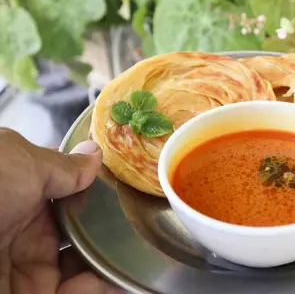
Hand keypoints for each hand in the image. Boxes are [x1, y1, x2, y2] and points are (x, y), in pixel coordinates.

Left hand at [0, 129, 121, 292]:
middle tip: (137, 240)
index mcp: (20, 194)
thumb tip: (94, 154)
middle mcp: (20, 232)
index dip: (99, 203)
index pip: (69, 200)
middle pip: (76, 238)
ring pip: (73, 271)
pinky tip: (105, 282)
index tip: (129, 205)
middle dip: (107, 240)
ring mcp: (17, 269)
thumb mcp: (20, 162)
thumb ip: (63, 166)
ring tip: (129, 267)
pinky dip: (87, 291)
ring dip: (103, 269)